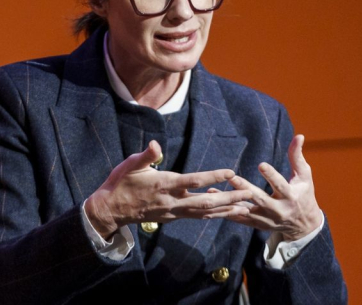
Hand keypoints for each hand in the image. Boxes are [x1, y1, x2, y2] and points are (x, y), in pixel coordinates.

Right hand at [84, 140, 252, 237]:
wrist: (112, 209)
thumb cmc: (121, 182)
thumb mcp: (131, 164)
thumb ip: (147, 156)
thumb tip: (155, 145)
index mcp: (165, 185)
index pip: (194, 181)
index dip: (213, 176)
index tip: (231, 172)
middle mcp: (173, 201)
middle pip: (206, 201)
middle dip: (229, 198)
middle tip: (249, 193)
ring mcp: (174, 211)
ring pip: (205, 212)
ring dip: (226, 209)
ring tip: (246, 207)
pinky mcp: (173, 216)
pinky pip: (197, 216)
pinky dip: (213, 213)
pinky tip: (224, 210)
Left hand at [214, 135, 321, 240]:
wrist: (304, 225)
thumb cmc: (304, 194)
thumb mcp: (304, 176)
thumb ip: (297, 156)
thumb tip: (299, 136)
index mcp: (290, 196)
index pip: (280, 185)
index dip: (271, 175)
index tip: (261, 164)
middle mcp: (279, 210)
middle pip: (260, 199)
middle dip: (246, 188)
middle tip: (232, 178)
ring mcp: (267, 219)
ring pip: (246, 210)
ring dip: (230, 201)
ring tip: (213, 190)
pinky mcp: (259, 225)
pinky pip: (241, 219)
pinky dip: (228, 212)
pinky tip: (214, 204)